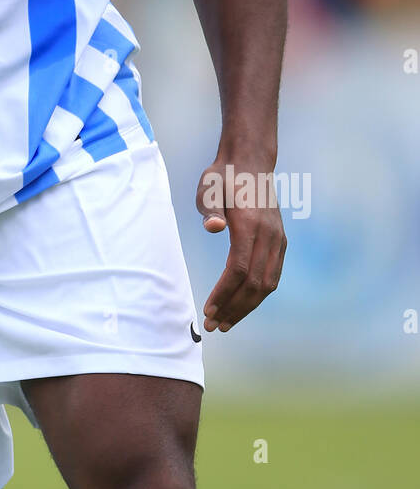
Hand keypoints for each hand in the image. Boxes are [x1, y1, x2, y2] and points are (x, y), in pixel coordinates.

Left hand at [195, 156, 286, 332]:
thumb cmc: (223, 177)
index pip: (238, 270)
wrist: (250, 162)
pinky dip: (258, 294)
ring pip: (267, 284)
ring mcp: (277, 239)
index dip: (224, 294)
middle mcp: (268, 235)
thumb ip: (209, 208)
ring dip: (247, 306)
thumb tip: (213, 227)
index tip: (208, 311)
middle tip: (213, 327)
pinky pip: (272, 275)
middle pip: (254, 284)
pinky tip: (243, 304)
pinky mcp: (280, 240)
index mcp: (250, 225)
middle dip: (234, 309)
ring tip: (227, 322)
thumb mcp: (208, 187)